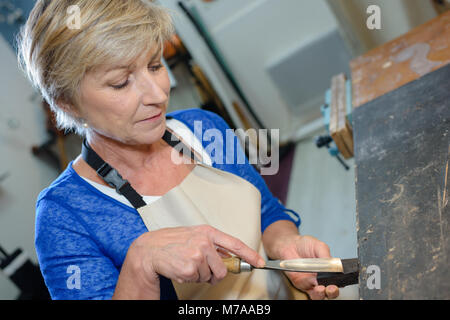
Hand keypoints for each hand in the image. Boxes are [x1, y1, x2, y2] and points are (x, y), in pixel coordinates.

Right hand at [125, 225, 264, 294]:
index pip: (235, 243)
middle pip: (222, 269)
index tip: (259, 263)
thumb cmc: (171, 242)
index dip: (249, 254)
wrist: (149, 249)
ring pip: (209, 276)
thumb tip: (228, 256)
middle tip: (200, 269)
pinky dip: (189, 278)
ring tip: (185, 264)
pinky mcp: (189, 268)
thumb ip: (211, 244)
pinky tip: (180, 268)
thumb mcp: (193, 236)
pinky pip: (197, 280)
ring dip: (198, 275)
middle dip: (214, 274)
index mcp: (207, 232)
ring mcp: (197, 255)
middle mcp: (204, 242)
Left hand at [276, 234, 339, 299]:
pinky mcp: (303, 285)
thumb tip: (333, 265)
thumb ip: (326, 255)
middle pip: (330, 290)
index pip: (338, 280)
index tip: (338, 281)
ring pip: (320, 295)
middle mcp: (322, 278)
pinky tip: (313, 285)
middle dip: (333, 292)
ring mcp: (312, 282)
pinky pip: (309, 291)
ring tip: (322, 288)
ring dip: (322, 294)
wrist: (289, 245)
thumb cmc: (304, 245)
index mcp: (329, 269)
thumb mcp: (319, 246)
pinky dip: (312, 291)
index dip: (339, 282)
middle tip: (332, 288)